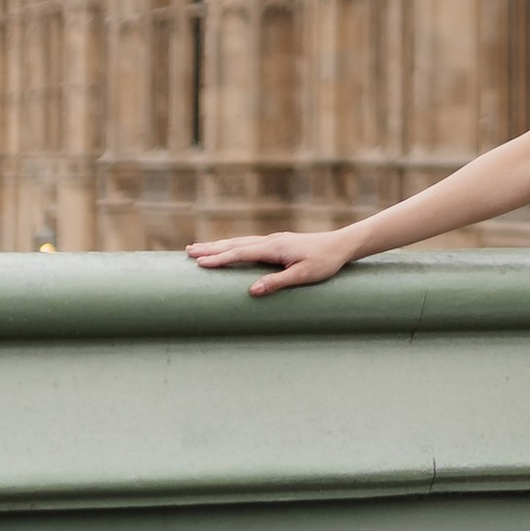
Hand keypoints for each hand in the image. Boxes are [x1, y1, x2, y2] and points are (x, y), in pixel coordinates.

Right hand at [185, 232, 357, 299]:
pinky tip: (227, 248)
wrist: (340, 245)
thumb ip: (277, 282)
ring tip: (199, 248)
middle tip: (188, 252)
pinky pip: (248, 243)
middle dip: (211, 249)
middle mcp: (270, 241)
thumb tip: (251, 290)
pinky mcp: (277, 243)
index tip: (200, 262)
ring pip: (240, 242)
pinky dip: (232, 245)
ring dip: (219, 245)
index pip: (241, 253)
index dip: (220, 259)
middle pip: (235, 244)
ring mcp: (273, 240)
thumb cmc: (324, 262)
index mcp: (274, 248)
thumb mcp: (302, 276)